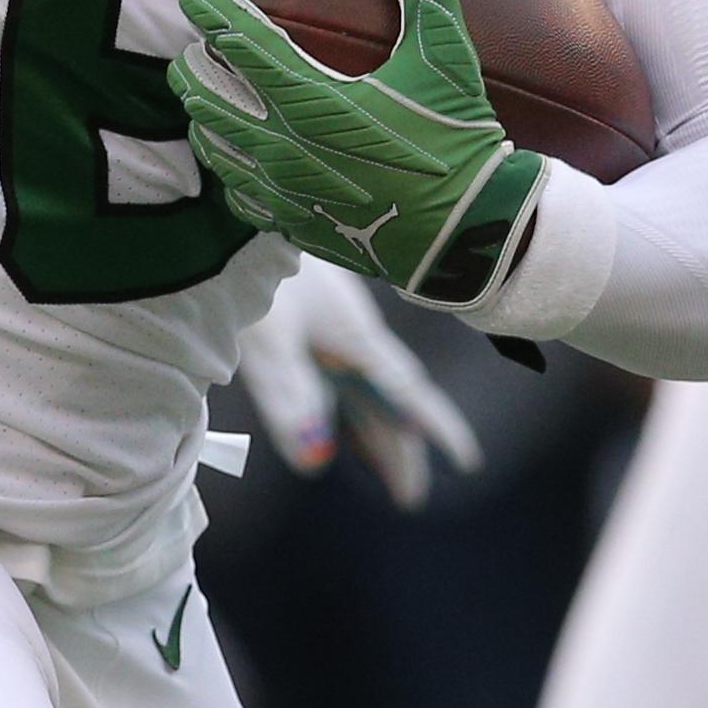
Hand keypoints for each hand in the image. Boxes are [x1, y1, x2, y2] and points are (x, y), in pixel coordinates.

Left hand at [169, 0, 549, 309]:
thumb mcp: (446, 57)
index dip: (210, 10)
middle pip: (208, 96)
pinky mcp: (294, 225)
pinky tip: (240, 162)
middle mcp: (282, 146)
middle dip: (194, 65)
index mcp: (310, 99)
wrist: (467, 234)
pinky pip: (240, 196)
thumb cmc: (456, 141)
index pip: (239, 42)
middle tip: (195, 47)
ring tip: (205, 98)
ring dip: (205, 116)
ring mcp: (283, 192)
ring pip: (215, 147)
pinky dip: (232, 170)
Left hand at [232, 259, 483, 507]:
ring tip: (388, 473)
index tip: (468, 461)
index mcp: (355, 339)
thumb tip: (316, 462)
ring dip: (379, 433)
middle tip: (410, 498)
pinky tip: (341, 425)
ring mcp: (333, 328)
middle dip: (403, 448)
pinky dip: (351, 411)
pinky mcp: (308, 323)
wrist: (239, 209)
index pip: (406, 394)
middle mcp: (352, 337)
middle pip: (390, 401)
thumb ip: (291, 397)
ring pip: (367, 392)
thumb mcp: (269, 340)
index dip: (435, 428)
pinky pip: (342, 380)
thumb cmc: (252, 266)